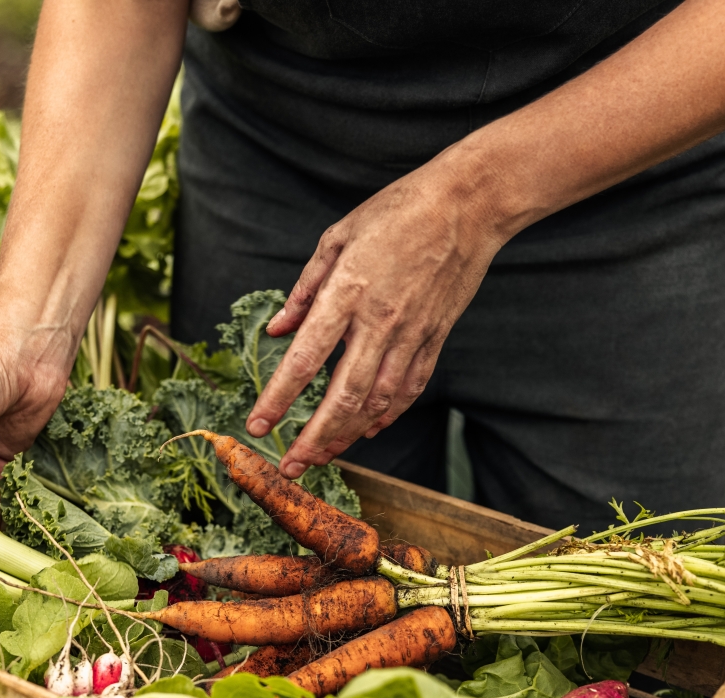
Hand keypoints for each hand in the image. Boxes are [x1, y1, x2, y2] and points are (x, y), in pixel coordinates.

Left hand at [244, 153, 507, 477]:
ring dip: (347, 434)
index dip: (278, 399)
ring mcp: (412, 333)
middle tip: (291, 466)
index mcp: (347, 292)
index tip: (256, 425)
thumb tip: (278, 329)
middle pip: (343, 396)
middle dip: (313, 438)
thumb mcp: (338, 237)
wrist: (468, 204)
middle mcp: (380, 321)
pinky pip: (410, 388)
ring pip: (378, 401)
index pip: (305, 359)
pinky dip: (388, 414)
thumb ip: (305, 288)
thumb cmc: (398, 210)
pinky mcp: (436, 337)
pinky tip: (369, 430)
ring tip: (323, 455)